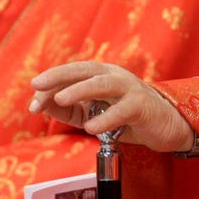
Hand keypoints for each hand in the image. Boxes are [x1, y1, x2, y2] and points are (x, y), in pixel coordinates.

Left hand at [29, 62, 195, 152]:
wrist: (165, 126)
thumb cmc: (126, 117)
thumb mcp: (92, 113)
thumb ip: (68, 109)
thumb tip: (40, 105)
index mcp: (100, 74)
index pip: (71, 73)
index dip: (50, 83)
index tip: (33, 100)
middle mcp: (113, 76)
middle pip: (84, 70)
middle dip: (58, 76)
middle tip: (37, 86)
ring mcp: (129, 89)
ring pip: (102, 84)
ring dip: (80, 90)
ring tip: (60, 99)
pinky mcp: (142, 106)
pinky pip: (122, 111)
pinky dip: (106, 119)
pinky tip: (91, 128)